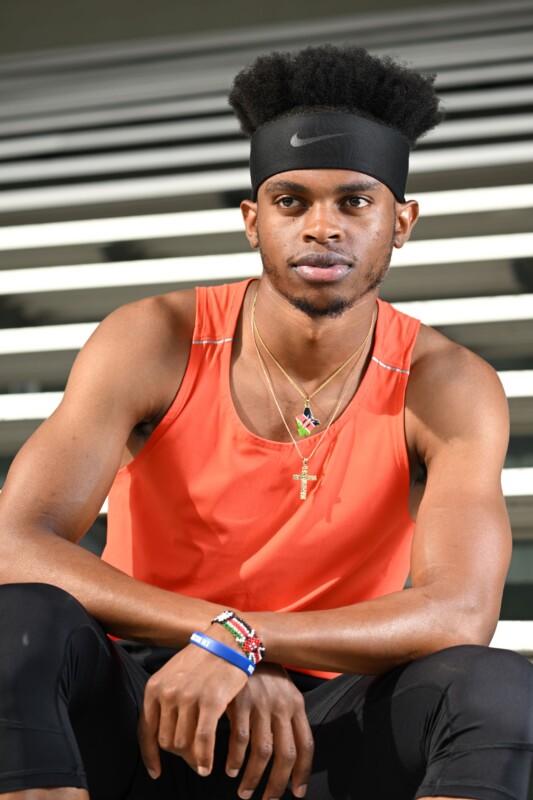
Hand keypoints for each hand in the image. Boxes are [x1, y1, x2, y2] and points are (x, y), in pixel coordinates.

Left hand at [138, 639, 247, 778]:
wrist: (228, 640)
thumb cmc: (203, 659)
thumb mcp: (174, 675)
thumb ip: (165, 701)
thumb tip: (164, 738)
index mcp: (155, 687)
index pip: (146, 731)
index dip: (150, 756)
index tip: (156, 772)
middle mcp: (168, 693)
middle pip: (167, 741)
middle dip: (179, 755)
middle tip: (192, 760)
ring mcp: (189, 697)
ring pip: (184, 744)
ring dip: (193, 759)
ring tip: (202, 763)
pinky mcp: (211, 701)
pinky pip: (203, 740)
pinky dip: (204, 758)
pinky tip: (208, 767)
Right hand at [225, 664, 313, 799]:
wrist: (239, 641)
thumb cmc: (260, 670)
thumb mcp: (281, 689)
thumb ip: (286, 715)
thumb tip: (289, 749)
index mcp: (296, 703)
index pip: (306, 745)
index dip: (303, 772)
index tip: (298, 793)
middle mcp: (282, 705)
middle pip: (286, 755)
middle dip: (277, 784)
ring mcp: (261, 703)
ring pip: (263, 753)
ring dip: (253, 778)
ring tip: (245, 792)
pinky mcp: (240, 701)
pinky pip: (239, 740)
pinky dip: (235, 759)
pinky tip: (229, 769)